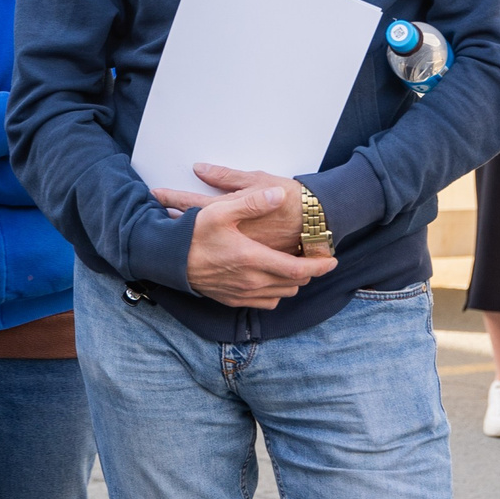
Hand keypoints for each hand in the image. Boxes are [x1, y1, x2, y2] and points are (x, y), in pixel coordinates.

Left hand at [153, 163, 304, 255]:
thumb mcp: (257, 180)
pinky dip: (214, 262)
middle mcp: (231, 236)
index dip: (172, 198)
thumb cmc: (290, 198)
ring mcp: (241, 254)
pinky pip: (225, 265)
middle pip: (193, 230)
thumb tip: (200, 168)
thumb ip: (227, 177)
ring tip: (172, 241)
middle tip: (152, 221)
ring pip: (207, 250)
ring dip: (190, 245)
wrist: (318, 221)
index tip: (155, 194)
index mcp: (231, 212)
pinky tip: (207, 261)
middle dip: (172, 226)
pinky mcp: (253, 265)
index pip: (193, 203)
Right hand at [156, 176, 335, 308]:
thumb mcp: (220, 211)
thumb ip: (252, 202)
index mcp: (253, 259)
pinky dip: (275, 293)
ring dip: (292, 283)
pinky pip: (264, 303)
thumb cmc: (192, 233)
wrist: (166, 260)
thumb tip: (278, 195)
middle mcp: (250, 281)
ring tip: (296, 267)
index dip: (319, 266)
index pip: (298, 270)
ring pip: (280, 295)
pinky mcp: (231, 299)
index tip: (332, 260)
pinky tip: (272, 279)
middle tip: (315, 258)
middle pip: (293, 284)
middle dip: (308, 273)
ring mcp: (241, 293)